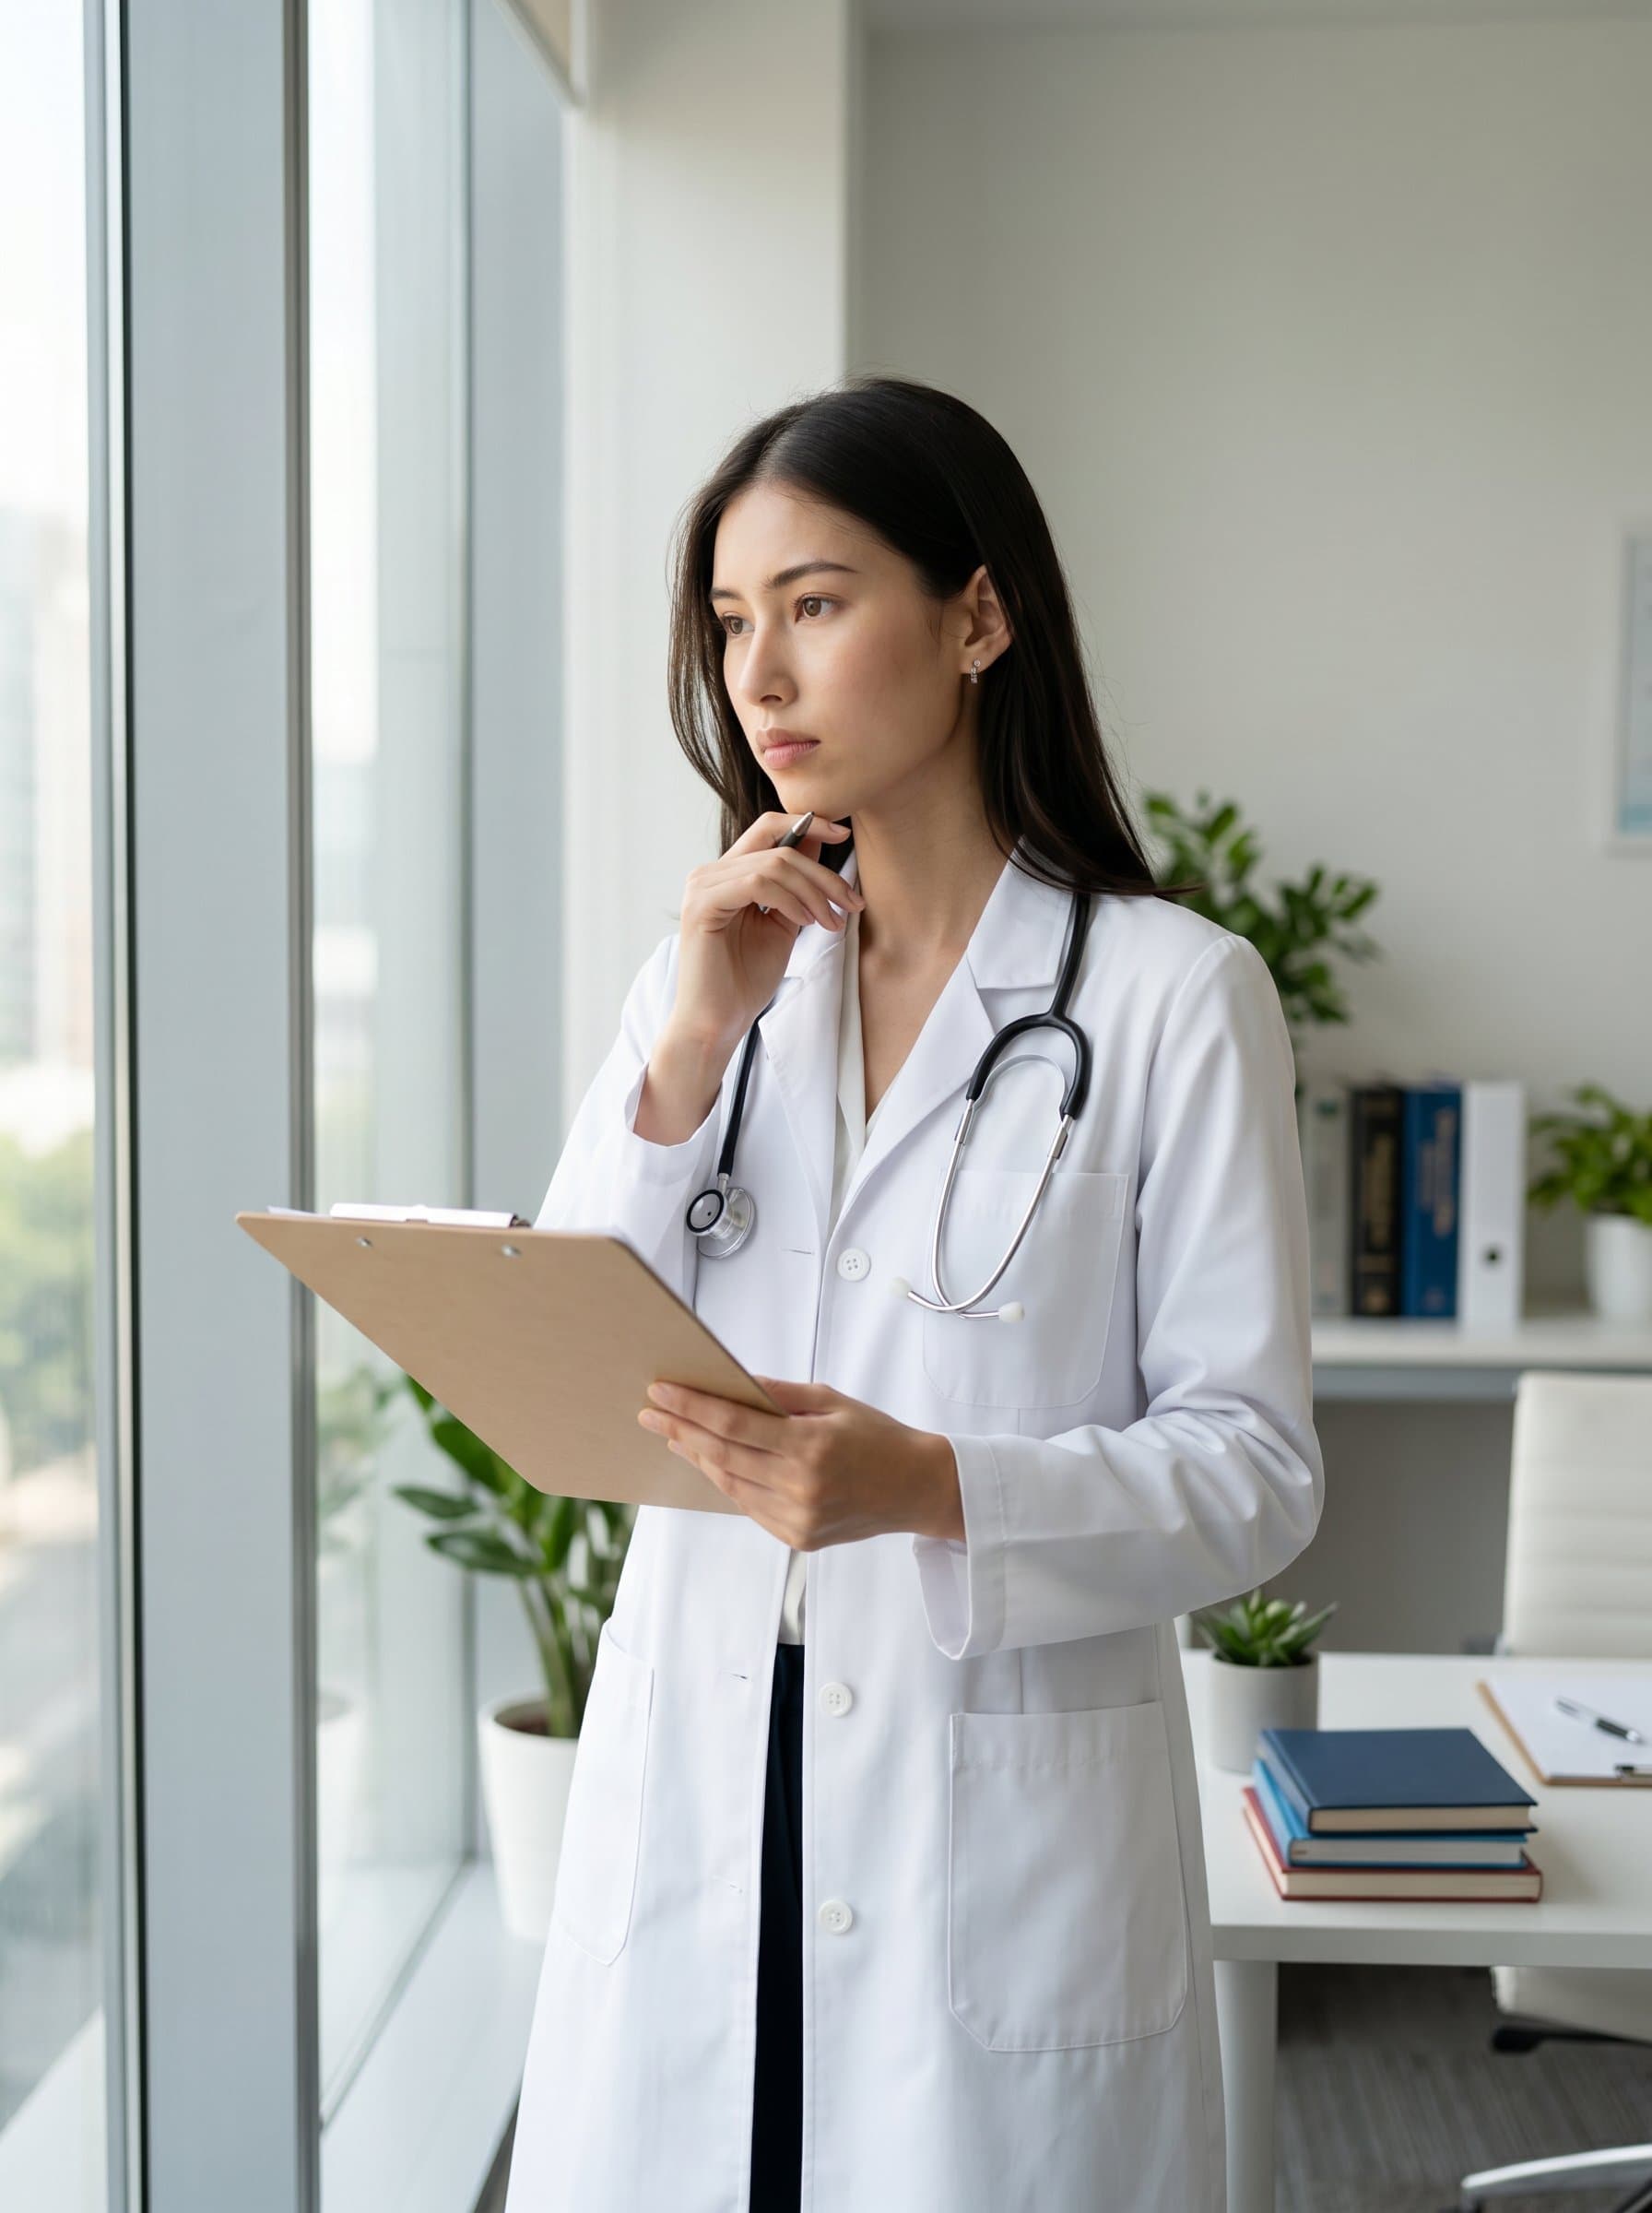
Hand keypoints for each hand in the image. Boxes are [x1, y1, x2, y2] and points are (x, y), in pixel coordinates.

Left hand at [635, 1374, 964, 1548]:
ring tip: (673, 1435)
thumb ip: (781, 1394)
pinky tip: (711, 1462)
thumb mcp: (833, 1401)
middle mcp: (800, 1486)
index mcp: (811, 1445)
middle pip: (722, 1454)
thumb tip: (735, 1382)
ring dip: (697, 1457)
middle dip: (680, 1430)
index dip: (691, 1407)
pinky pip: (749, 1506)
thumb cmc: (878, 1437)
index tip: (660, 1392)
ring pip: (729, 1484)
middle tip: (650, 1412)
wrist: (916, 1487)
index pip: (734, 1423)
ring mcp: (797, 1518)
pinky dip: (727, 1481)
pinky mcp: (797, 1538)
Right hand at [667, 814, 864, 1060]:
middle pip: (778, 846)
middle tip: (851, 903)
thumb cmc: (746, 979)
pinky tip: (805, 922)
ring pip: (773, 864)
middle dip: (823, 874)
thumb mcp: (784, 922)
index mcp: (727, 874)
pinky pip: (757, 883)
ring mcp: (702, 886)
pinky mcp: (702, 904)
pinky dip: (790, 899)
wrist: (719, 1022)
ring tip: (830, 922)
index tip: (844, 833)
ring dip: (813, 892)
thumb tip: (820, 841)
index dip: (808, 824)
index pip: (768, 829)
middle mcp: (710, 873)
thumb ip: (797, 885)